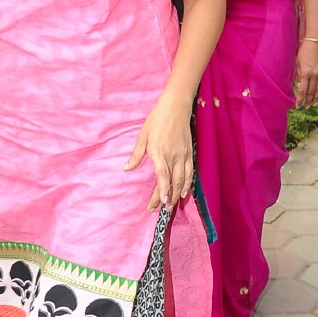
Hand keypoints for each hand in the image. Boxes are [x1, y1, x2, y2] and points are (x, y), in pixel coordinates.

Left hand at [126, 94, 193, 208]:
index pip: (162, 175)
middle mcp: (172, 156)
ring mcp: (182, 155)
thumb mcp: (142, 135)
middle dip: (167, 197)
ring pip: (182, 179)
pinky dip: (188, 184)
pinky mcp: (189, 153)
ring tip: (171, 204)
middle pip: (172, 181)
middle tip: (161, 209)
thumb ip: (136, 154)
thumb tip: (127, 168)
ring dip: (177, 193)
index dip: (162, 190)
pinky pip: (190, 172)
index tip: (160, 202)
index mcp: (158, 152)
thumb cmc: (156, 119)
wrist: (176, 107)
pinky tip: (184, 192)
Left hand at [294, 38, 317, 109]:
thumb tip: (298, 83)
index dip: (300, 99)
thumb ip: (298, 73)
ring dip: (315, 98)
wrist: (317, 40)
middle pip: (311, 92)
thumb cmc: (305, 49)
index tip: (298, 105)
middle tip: (305, 107)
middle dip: (307, 101)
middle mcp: (314, 75)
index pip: (302, 91)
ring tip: (312, 104)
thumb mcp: (297, 61)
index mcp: (305, 73)